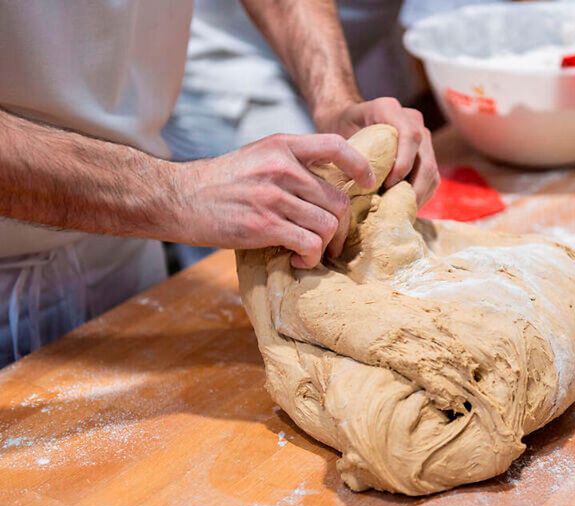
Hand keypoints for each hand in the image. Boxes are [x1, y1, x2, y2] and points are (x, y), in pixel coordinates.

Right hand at [176, 133, 374, 268]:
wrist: (176, 198)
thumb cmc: (219, 182)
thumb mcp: (257, 157)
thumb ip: (290, 163)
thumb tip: (327, 184)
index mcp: (282, 146)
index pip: (336, 145)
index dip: (360, 165)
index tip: (367, 183)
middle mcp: (281, 167)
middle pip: (338, 200)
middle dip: (341, 227)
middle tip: (331, 241)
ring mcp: (273, 196)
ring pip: (327, 225)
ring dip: (325, 246)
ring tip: (311, 252)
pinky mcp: (264, 225)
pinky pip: (309, 244)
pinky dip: (311, 258)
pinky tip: (299, 260)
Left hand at [314, 97, 439, 205]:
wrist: (345, 119)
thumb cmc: (339, 129)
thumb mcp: (338, 137)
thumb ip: (352, 156)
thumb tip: (363, 187)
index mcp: (389, 109)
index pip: (410, 136)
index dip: (404, 164)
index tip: (388, 185)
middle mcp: (411, 119)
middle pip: (425, 157)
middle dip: (414, 187)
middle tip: (396, 207)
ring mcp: (421, 135)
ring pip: (431, 170)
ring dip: (418, 194)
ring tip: (400, 211)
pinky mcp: (425, 151)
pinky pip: (431, 177)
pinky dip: (420, 194)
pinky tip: (404, 206)